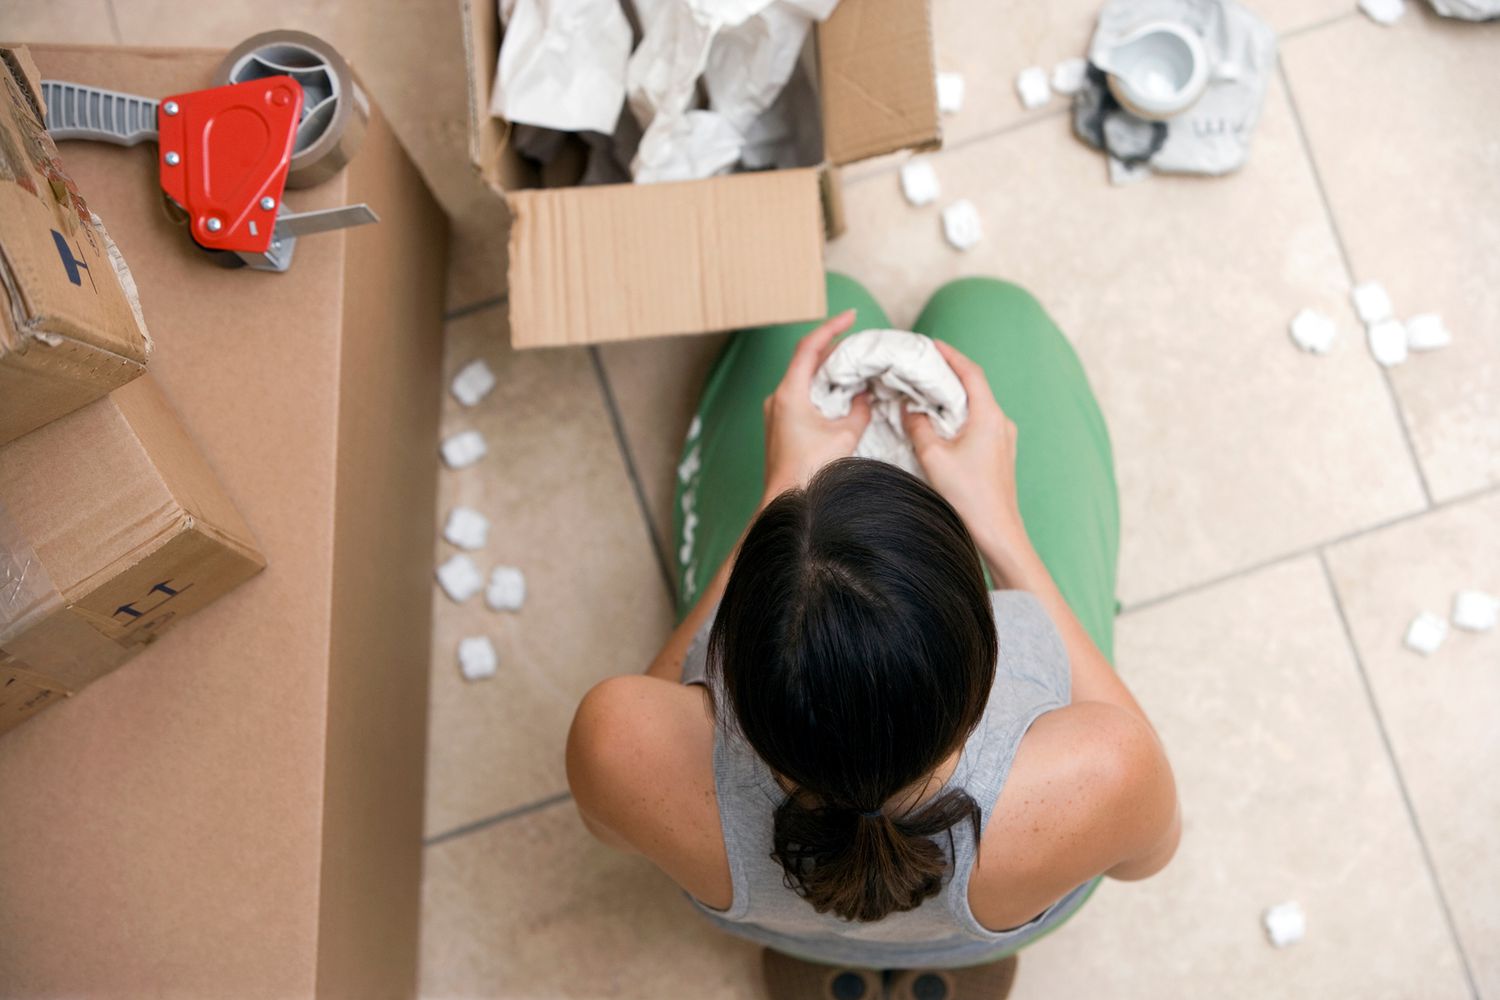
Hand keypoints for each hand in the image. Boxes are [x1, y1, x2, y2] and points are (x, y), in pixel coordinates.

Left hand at [762, 310, 871, 497]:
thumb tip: (864, 396)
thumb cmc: (811, 470)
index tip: (852, 316)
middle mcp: (778, 398)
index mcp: (789, 393)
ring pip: (804, 379)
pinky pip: (801, 395)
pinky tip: (840, 394)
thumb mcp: (845, 435)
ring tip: (854, 366)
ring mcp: (776, 411)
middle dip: (833, 349)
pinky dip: (821, 388)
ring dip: (828, 370)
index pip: (810, 347)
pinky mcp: (780, 424)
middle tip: (859, 343)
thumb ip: (859, 410)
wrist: (786, 501)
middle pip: (806, 361)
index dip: (831, 327)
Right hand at [902, 340, 1031, 560]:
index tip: (931, 345)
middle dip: (948, 375)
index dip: (950, 355)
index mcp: (988, 415)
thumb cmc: (969, 495)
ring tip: (928, 393)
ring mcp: (1004, 438)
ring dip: (953, 398)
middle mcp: (1001, 422)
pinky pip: (979, 424)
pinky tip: (941, 425)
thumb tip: (910, 408)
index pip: (970, 372)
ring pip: (976, 407)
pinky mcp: (1000, 454)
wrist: (997, 531)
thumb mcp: (933, 456)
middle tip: (923, 367)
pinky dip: (959, 417)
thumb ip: (919, 426)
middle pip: (974, 387)